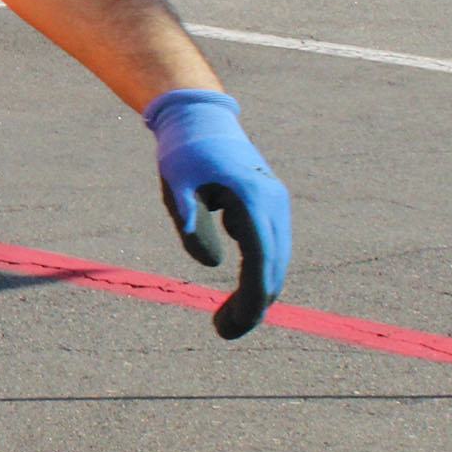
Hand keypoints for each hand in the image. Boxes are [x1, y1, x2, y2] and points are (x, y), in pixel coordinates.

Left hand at [144, 89, 289, 339]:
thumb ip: (190, 221)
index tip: (239, 325)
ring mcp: (274, 205)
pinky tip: (236, 298)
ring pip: (274, 261)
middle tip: (223, 332)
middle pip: (273, 266)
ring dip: (255, 294)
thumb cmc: (184, 152)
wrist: (199, 119)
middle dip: (253, 305)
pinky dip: (256, 276)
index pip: (261, 258)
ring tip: (225, 323)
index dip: (253, 296)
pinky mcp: (267, 209)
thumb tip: (211, 264)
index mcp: (253, 198)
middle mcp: (273, 203)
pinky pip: (268, 250)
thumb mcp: (177, 185)